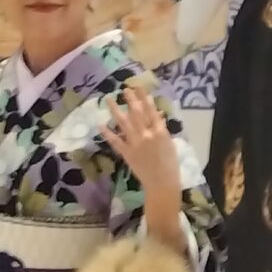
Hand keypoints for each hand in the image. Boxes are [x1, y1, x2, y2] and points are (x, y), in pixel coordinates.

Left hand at [101, 84, 182, 212]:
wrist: (162, 183)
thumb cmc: (170, 164)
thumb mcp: (169, 143)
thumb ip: (161, 128)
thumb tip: (156, 115)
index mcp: (160, 131)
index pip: (151, 110)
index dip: (144, 98)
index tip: (139, 87)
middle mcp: (147, 134)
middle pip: (137, 113)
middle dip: (130, 99)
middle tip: (124, 88)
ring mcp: (135, 143)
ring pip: (124, 123)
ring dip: (116, 110)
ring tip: (109, 99)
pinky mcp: (127, 153)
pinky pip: (115, 141)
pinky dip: (108, 133)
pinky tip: (101, 124)